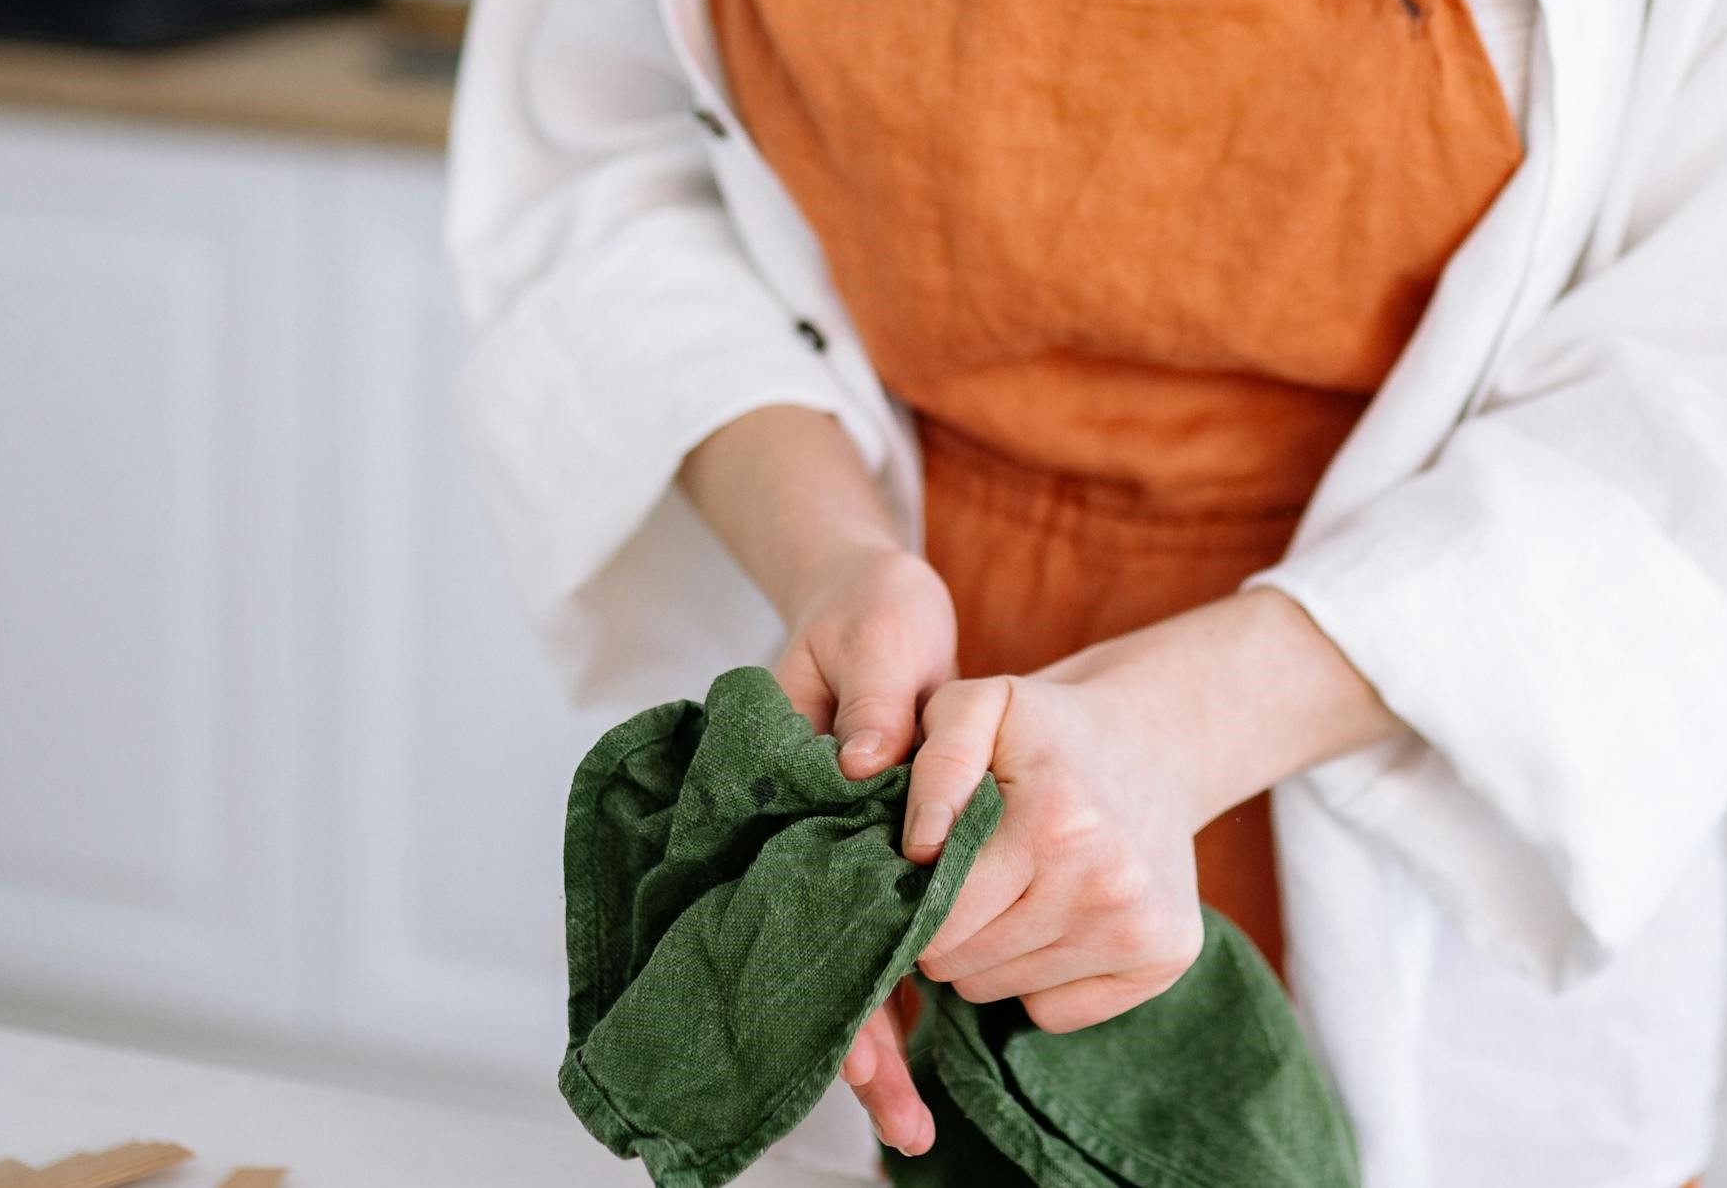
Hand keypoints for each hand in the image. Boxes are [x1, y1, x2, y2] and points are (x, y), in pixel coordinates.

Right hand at [768, 542, 955, 1159]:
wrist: (881, 600)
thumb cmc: (868, 615)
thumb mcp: (873, 641)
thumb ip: (874, 703)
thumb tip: (867, 767)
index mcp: (785, 789)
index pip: (792, 899)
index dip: (825, 974)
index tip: (861, 1047)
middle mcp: (810, 835)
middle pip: (826, 950)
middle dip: (858, 1040)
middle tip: (901, 1123)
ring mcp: (850, 848)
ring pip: (861, 954)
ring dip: (884, 1033)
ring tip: (919, 1125)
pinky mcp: (891, 847)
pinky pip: (897, 925)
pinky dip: (913, 978)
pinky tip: (941, 1044)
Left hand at [903, 667, 1207, 1036]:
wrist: (1152, 740)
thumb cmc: (1045, 728)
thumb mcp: (978, 708)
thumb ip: (936, 767)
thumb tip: (918, 850)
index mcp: (1054, 822)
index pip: (940, 919)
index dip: (913, 897)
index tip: (922, 865)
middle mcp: (1107, 885)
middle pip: (965, 965)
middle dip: (947, 927)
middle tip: (969, 873)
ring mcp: (1143, 929)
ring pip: (1004, 993)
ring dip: (990, 951)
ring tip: (1014, 884)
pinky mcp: (1166, 957)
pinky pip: (1055, 1012)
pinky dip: (1039, 976)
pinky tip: (1055, 913)